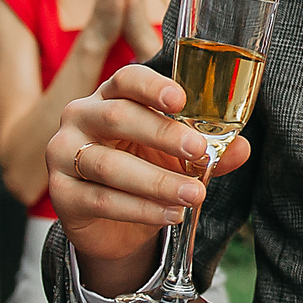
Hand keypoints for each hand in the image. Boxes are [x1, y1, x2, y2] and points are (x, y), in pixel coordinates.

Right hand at [44, 64, 250, 292]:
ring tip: (193, 194)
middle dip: (162, 133)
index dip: (152, 86)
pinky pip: (101, 199)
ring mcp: (63, 154)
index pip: (126, 79)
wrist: (112, 223)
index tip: (181, 99)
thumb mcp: (177, 157)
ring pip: (110, 165)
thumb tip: (241, 148)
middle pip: (117, 116)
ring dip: (156, 181)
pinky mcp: (61, 193)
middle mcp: (80, 118)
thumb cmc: (144, 169)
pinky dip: (141, 209)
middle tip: (198, 150)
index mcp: (109, 96)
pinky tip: (170, 215)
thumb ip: (207, 151)